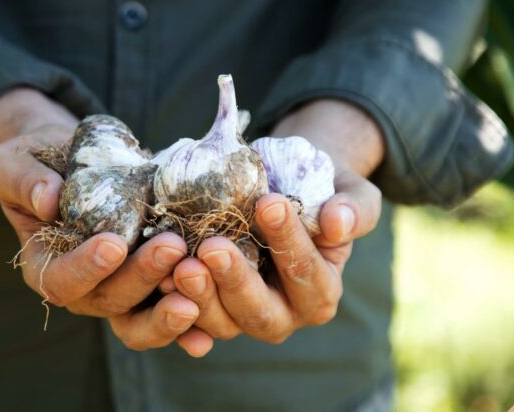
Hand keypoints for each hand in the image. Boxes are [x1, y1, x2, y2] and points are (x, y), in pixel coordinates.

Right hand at [0, 88, 199, 353]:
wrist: (71, 160)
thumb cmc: (37, 160)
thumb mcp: (16, 162)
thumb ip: (26, 181)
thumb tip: (47, 200)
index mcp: (44, 265)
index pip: (60, 279)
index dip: (86, 267)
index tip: (113, 243)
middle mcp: (83, 286)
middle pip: (109, 299)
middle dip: (142, 277)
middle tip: (172, 247)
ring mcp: (119, 287)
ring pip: (141, 316)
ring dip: (169, 309)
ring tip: (198, 289)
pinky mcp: (150, 280)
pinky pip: (168, 306)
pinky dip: (190, 323)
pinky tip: (209, 331)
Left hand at [169, 173, 379, 345]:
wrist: (280, 191)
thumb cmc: (321, 192)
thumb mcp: (350, 192)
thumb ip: (354, 209)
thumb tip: (339, 222)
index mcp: (320, 292)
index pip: (305, 271)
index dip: (288, 240)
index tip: (268, 202)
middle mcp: (284, 315)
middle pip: (260, 311)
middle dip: (236, 281)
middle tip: (212, 248)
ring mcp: (241, 317)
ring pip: (221, 322)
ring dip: (200, 297)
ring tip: (181, 264)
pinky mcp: (208, 312)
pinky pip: (189, 320)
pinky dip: (173, 307)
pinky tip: (160, 285)